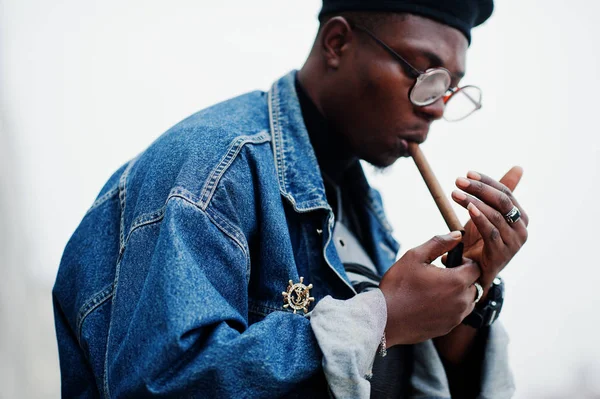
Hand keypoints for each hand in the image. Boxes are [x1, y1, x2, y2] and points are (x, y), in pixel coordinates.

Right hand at [380, 232, 480, 346]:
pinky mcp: (448, 327)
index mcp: (457, 281)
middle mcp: (461, 301)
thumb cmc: (398, 286)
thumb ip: (438, 243)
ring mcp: (456, 317)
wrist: (386, 318)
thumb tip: (457, 235)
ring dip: (458, 293)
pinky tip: (431, 302)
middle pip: (474, 284)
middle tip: (441, 275)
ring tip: (436, 289)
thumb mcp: (414, 257)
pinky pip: (458, 314)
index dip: (464, 261)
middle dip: (462, 277)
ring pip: (468, 301)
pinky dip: (451, 307)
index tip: (447, 262)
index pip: (476, 267)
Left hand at [448, 166, 528, 293]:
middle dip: (480, 188)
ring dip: (473, 201)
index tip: (467, 173)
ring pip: (495, 215)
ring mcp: (513, 242)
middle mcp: (521, 228)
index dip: (487, 181)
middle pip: (502, 201)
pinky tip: (469, 208)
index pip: (505, 192)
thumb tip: (519, 168)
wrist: (475, 273)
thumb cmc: (482, 241)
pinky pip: (491, 232)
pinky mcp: (502, 254)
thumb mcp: (487, 214)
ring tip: (455, 193)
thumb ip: (498, 194)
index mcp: (520, 216)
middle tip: (459, 181)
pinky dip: (480, 218)